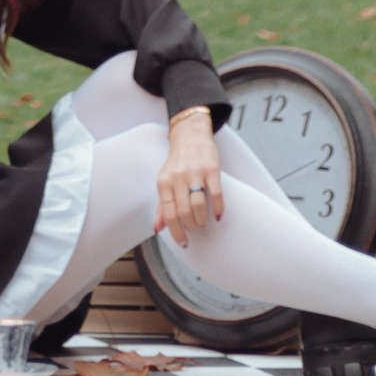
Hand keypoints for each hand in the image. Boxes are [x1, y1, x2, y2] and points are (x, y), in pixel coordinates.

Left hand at [155, 104, 224, 245]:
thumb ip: (161, 205)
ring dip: (202, 220)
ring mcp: (195, 172)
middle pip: (184, 212)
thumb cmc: (177, 162)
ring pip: (198, 205)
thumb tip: (157, 229)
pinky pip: (216, 193)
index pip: (168, 214)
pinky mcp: (211, 168)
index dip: (176, 232)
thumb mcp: (165, 181)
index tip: (183, 241)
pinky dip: (218, 208)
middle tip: (195, 227)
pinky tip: (218, 215)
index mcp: (164, 182)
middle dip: (191, 226)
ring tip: (203, 221)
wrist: (190, 134)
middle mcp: (178, 177)